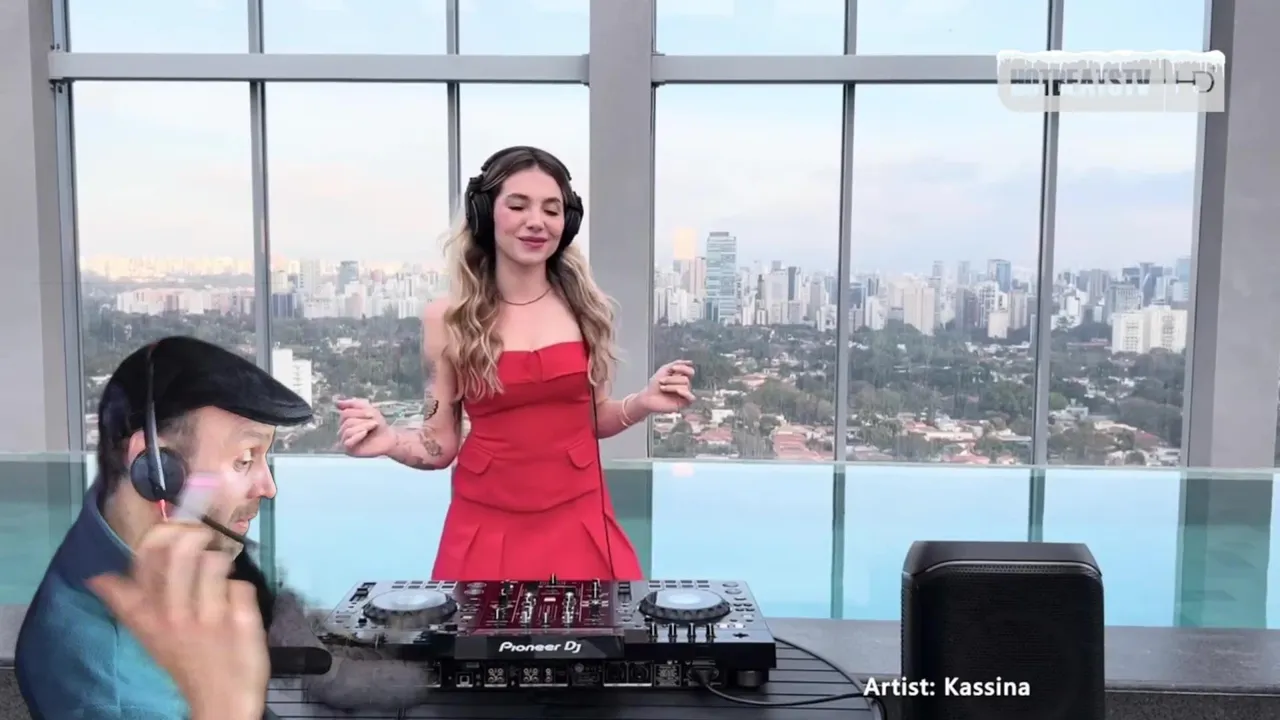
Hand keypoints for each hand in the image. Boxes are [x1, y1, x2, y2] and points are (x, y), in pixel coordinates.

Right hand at [86, 525, 267, 719]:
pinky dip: (241, 592)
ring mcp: (209, 615)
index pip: (143, 559)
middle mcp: (174, 613)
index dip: (156, 535)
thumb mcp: (149, 636)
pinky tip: (236, 607)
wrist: (221, 702)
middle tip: (202, 538)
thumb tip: (96, 578)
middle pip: (181, 549)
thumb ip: (127, 604)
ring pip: (214, 560)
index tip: (167, 531)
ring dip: (220, 562)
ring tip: (219, 575)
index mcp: (148, 615)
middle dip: (194, 535)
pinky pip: (241, 584)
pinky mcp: (241, 618)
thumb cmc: (186, 663)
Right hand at [336, 397, 395, 456]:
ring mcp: (344, 441)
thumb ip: (353, 404)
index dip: (359, 412)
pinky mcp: (348, 450)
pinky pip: (347, 442)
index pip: (344, 413)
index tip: (372, 414)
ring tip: (372, 427)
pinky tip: (365, 434)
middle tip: (374, 423)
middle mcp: (342, 431)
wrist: (387, 438)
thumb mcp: (367, 409)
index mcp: (345, 421)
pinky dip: (357, 436)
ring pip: (348, 431)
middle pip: (346, 422)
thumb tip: (336, 402)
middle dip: (363, 420)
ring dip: (363, 427)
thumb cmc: (377, 425)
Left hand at [636, 360, 695, 413]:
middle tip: (661, 382)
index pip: (690, 371)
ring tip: (662, 388)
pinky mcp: (684, 403)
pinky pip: (691, 398)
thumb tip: (690, 362)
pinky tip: (677, 391)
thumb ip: (677, 363)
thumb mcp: (665, 370)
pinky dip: (684, 393)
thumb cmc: (654, 385)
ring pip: (685, 386)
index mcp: (681, 378)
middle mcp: (685, 386)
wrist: (648, 397)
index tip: (672, 368)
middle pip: (686, 379)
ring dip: (671, 386)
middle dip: (671, 379)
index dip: (683, 368)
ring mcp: (685, 395)